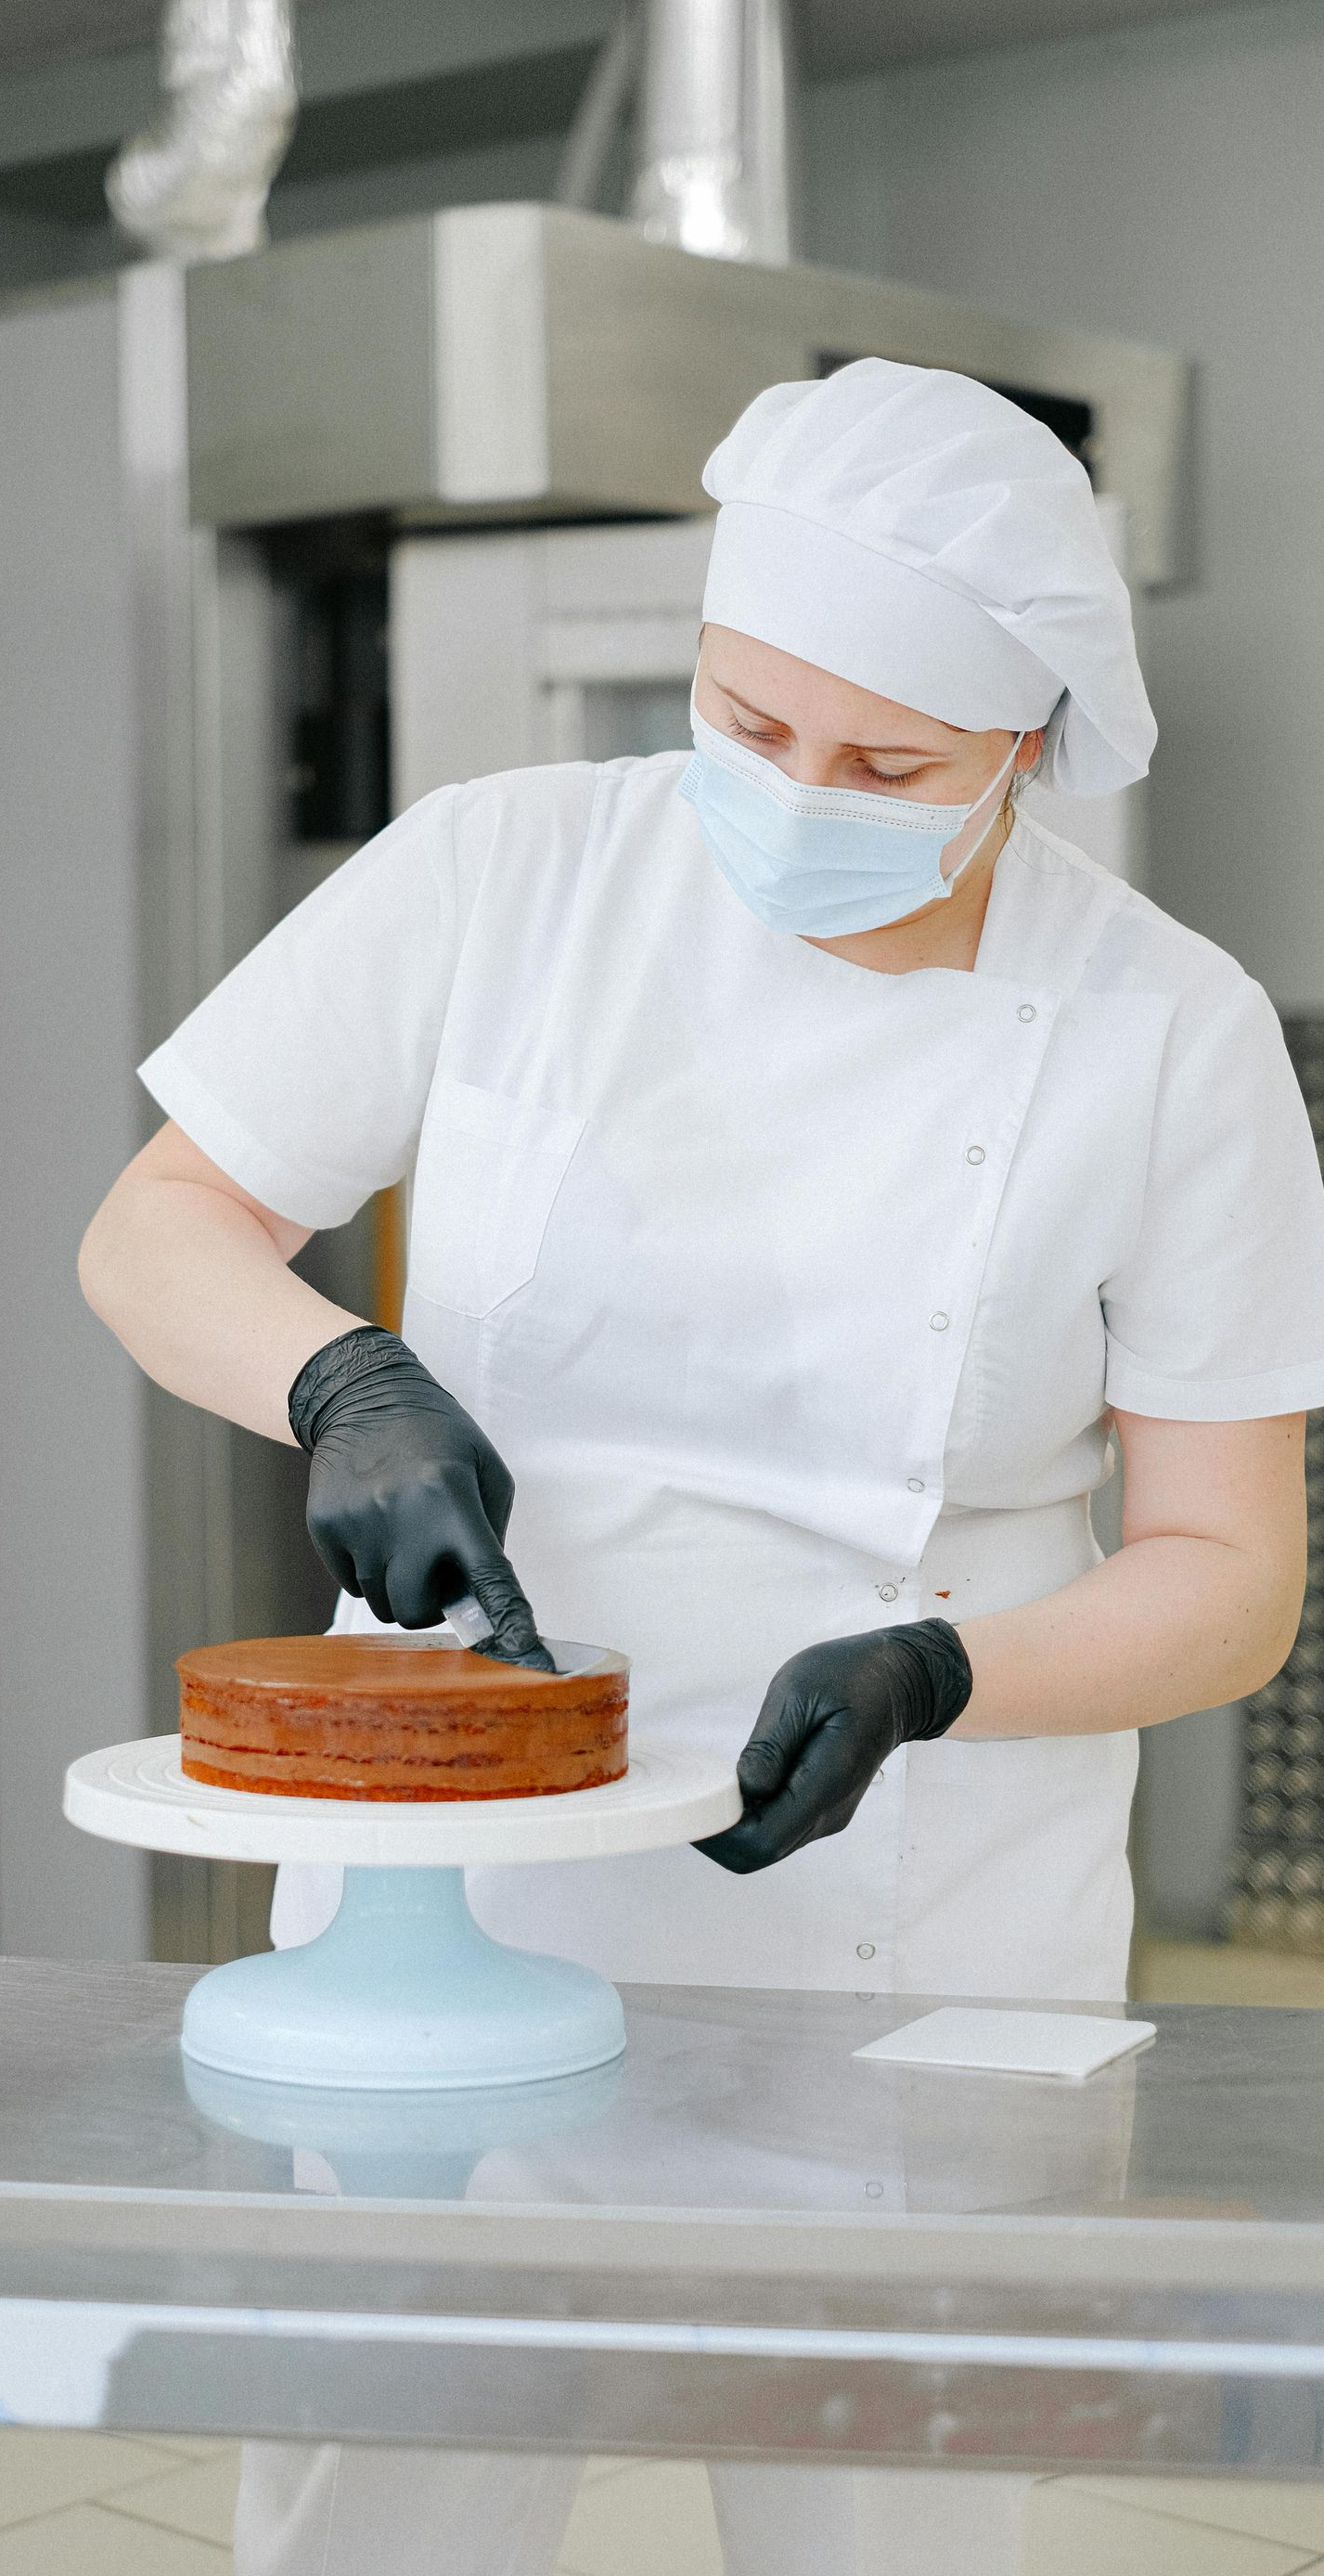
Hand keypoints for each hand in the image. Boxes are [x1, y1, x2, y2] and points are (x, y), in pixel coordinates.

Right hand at [289, 1327, 552, 1668]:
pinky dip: (367, 1569)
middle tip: (436, 1568)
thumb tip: (486, 1604)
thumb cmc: (439, 1438)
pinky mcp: (324, 1525)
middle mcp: (402, 1514)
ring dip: (399, 1586)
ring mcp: (357, 1522)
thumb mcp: (486, 1472)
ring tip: (404, 1537)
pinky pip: (351, 1582)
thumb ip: (490, 1537)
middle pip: (419, 1609)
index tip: (524, 1655)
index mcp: (452, 1498)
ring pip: (382, 1603)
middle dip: (432, 1602)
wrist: (363, 1397)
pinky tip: (375, 1526)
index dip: (507, 1620)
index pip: (487, 1576)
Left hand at [695, 1620, 971, 1873]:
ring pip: (766, 1845)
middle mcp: (829, 1813)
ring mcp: (828, 1816)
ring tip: (714, 1781)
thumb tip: (742, 1788)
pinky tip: (739, 1782)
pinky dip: (749, 1814)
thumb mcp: (801, 1692)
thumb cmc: (852, 1676)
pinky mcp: (823, 1809)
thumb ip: (770, 1746)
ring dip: (732, 1824)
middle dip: (718, 1832)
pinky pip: (778, 1828)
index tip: (692, 1801)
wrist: (900, 1682)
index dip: (718, 1833)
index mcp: (826, 1783)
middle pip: (759, 1852)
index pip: (761, 1841)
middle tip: (691, 1792)